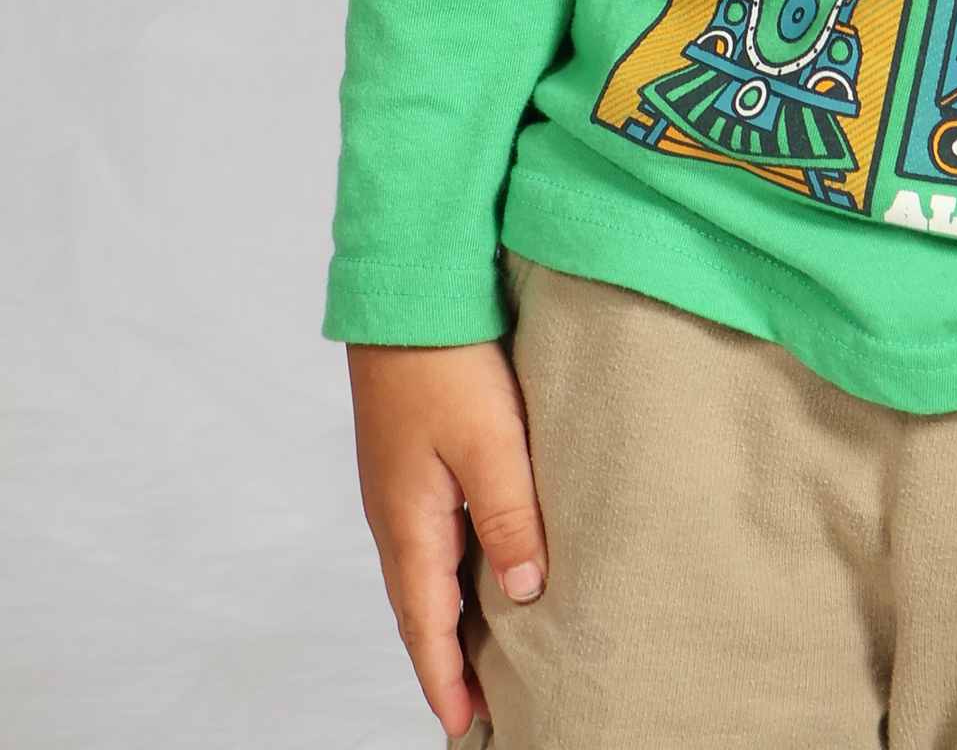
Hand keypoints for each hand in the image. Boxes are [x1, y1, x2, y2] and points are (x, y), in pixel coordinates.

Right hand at [348, 340, 547, 738]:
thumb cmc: (445, 361)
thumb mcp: (490, 442)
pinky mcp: (409, 455)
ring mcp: (398, 484)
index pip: (426, 625)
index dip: (446, 678)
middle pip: (419, 606)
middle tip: (474, 705)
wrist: (406, 288)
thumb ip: (510, 517)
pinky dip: (448, 567)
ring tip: (478, 650)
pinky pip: (429, 532)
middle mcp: (394, 514)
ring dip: (446, 615)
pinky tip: (476, 562)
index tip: (465, 726)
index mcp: (408, 523)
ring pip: (425, 568)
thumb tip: (524, 593)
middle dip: (444, 659)